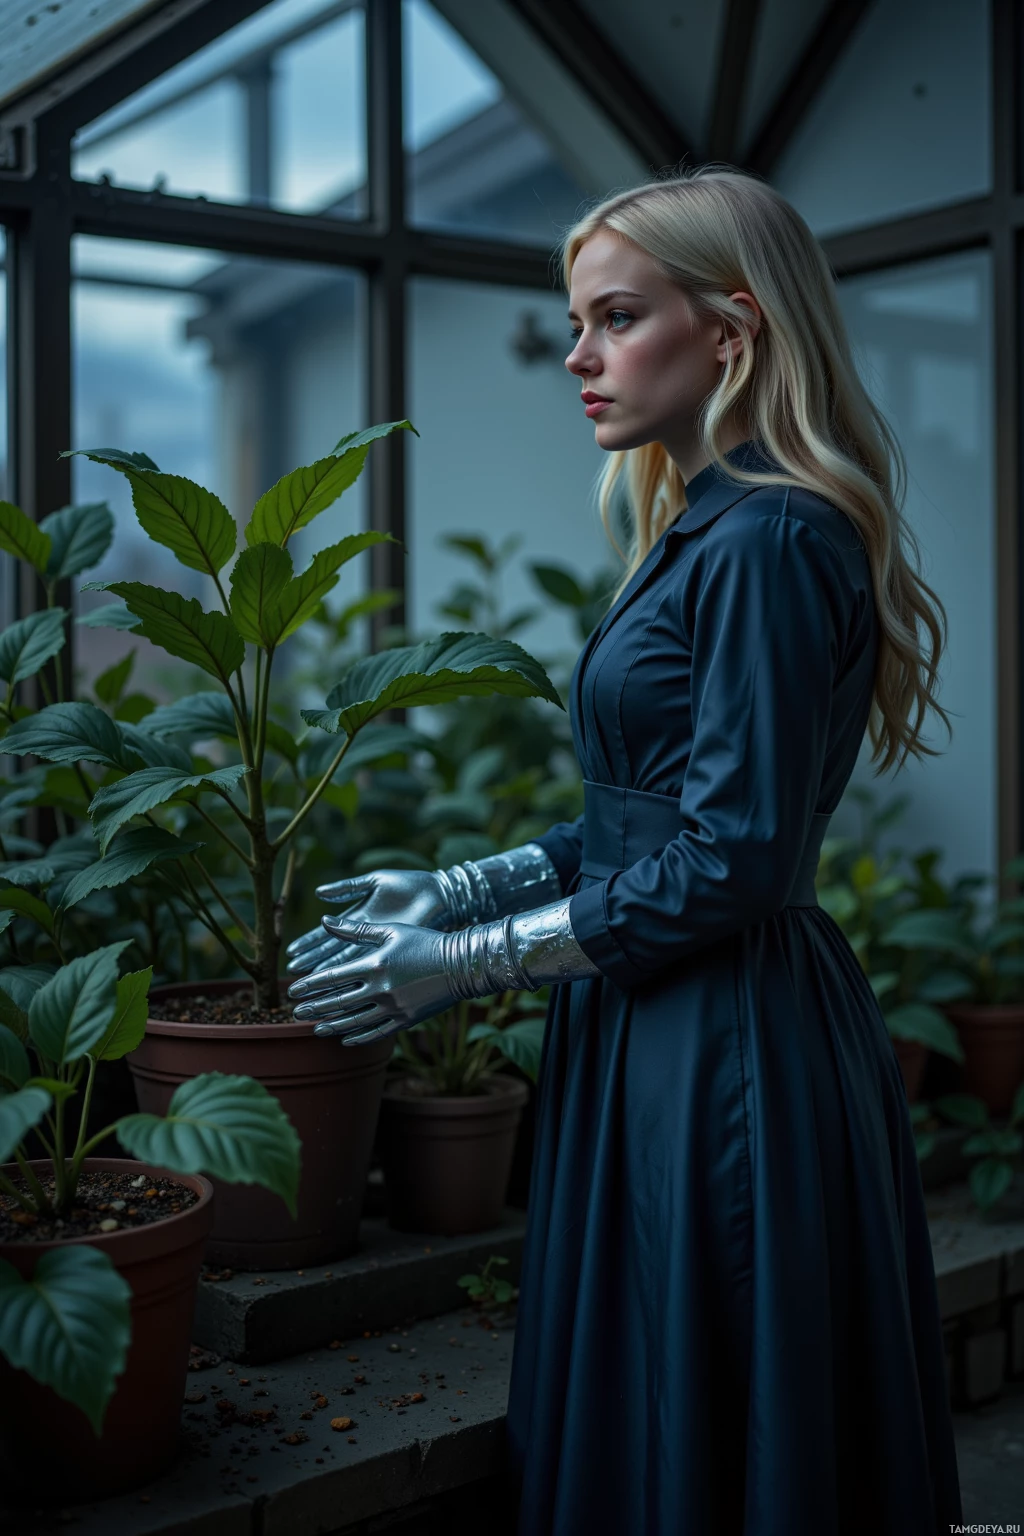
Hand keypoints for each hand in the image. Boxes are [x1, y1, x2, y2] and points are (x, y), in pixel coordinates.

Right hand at [284, 869, 449, 976]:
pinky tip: (340, 988)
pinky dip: (353, 976)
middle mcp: (367, 935)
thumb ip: (347, 887)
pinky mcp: (393, 951)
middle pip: (333, 951)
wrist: (440, 893)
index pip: (328, 933)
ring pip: (347, 962)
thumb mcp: (375, 881)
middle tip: (292, 974)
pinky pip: (369, 966)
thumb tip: (318, 893)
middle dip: (313, 962)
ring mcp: (379, 945)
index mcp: (360, 916)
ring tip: (309, 984)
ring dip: (328, 973)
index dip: (310, 943)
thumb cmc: (410, 885)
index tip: (292, 953)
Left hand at [288, 916, 456, 1044]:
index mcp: (374, 965)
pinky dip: (358, 1037)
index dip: (310, 984)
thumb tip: (324, 921)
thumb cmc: (425, 941)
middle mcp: (381, 990)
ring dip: (332, 1026)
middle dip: (314, 1008)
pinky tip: (345, 1039)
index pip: (333, 978)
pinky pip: (376, 1033)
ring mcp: (393, 1008)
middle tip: (296, 1011)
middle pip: (338, 1002)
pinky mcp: (406, 1021)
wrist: (461, 964)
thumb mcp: (391, 930)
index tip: (293, 989)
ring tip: (315, 1028)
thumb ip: (356, 929)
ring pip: (354, 1021)